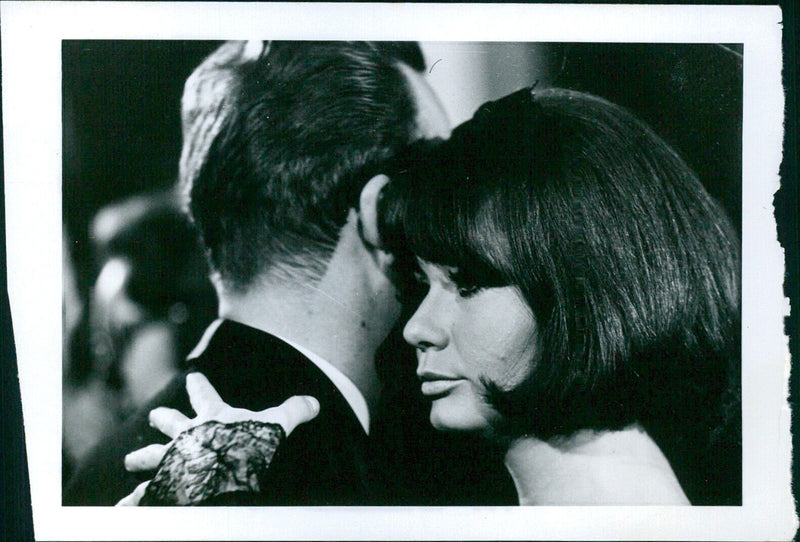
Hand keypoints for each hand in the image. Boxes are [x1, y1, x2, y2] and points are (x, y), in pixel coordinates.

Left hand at [116, 372, 318, 504]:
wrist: (224, 469)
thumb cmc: (248, 444)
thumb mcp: (275, 424)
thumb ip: (293, 411)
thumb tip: (315, 402)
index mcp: (212, 417)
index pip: (205, 395)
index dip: (200, 386)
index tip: (193, 375)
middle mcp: (188, 435)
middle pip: (171, 422)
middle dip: (163, 419)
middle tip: (154, 416)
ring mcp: (174, 459)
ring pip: (153, 456)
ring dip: (142, 459)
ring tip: (129, 462)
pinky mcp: (167, 482)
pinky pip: (148, 493)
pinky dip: (136, 501)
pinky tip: (122, 507)